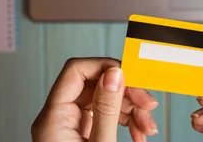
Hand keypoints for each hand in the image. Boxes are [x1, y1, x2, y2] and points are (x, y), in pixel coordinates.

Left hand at [32, 57, 158, 141]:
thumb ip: (107, 109)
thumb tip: (114, 74)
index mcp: (53, 118)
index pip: (76, 70)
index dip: (105, 67)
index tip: (132, 75)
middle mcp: (58, 118)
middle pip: (94, 85)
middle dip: (126, 93)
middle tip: (149, 105)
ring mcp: (69, 127)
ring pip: (103, 101)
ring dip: (130, 110)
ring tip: (148, 128)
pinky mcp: (80, 136)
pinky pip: (103, 118)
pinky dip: (124, 122)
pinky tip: (139, 134)